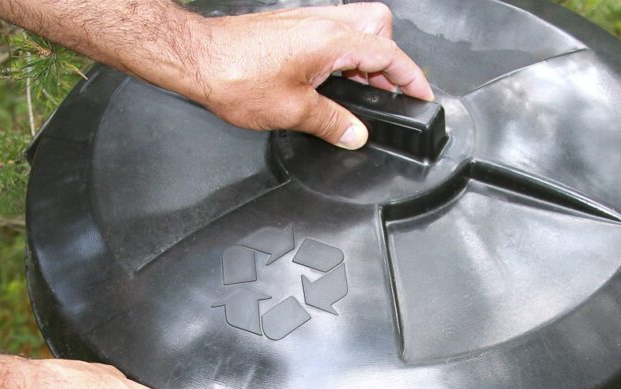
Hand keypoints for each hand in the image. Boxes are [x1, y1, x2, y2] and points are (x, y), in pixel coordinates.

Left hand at [192, 3, 432, 147]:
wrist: (198, 59)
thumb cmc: (236, 76)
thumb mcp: (293, 112)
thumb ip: (332, 123)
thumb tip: (355, 134)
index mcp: (332, 40)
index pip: (388, 54)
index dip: (411, 77)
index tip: (422, 94)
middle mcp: (323, 22)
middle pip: (378, 28)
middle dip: (389, 59)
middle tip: (387, 92)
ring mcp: (306, 21)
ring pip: (356, 28)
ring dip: (365, 57)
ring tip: (360, 91)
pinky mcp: (291, 26)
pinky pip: (332, 33)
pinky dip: (342, 55)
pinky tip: (331, 80)